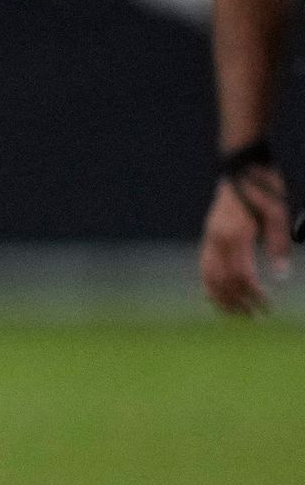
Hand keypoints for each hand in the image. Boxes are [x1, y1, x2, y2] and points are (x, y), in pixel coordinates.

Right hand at [201, 163, 290, 315]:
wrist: (242, 167)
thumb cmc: (264, 189)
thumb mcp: (278, 215)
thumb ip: (278, 245)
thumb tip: (281, 276)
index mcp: (235, 235)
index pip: (242, 276)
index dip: (254, 295)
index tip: (267, 307)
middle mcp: (217, 239)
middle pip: (223, 281)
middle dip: (238, 302)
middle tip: (255, 317)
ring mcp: (209, 237)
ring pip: (208, 276)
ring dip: (221, 297)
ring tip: (235, 313)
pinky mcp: (209, 235)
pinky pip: (203, 266)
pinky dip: (209, 285)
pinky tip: (218, 295)